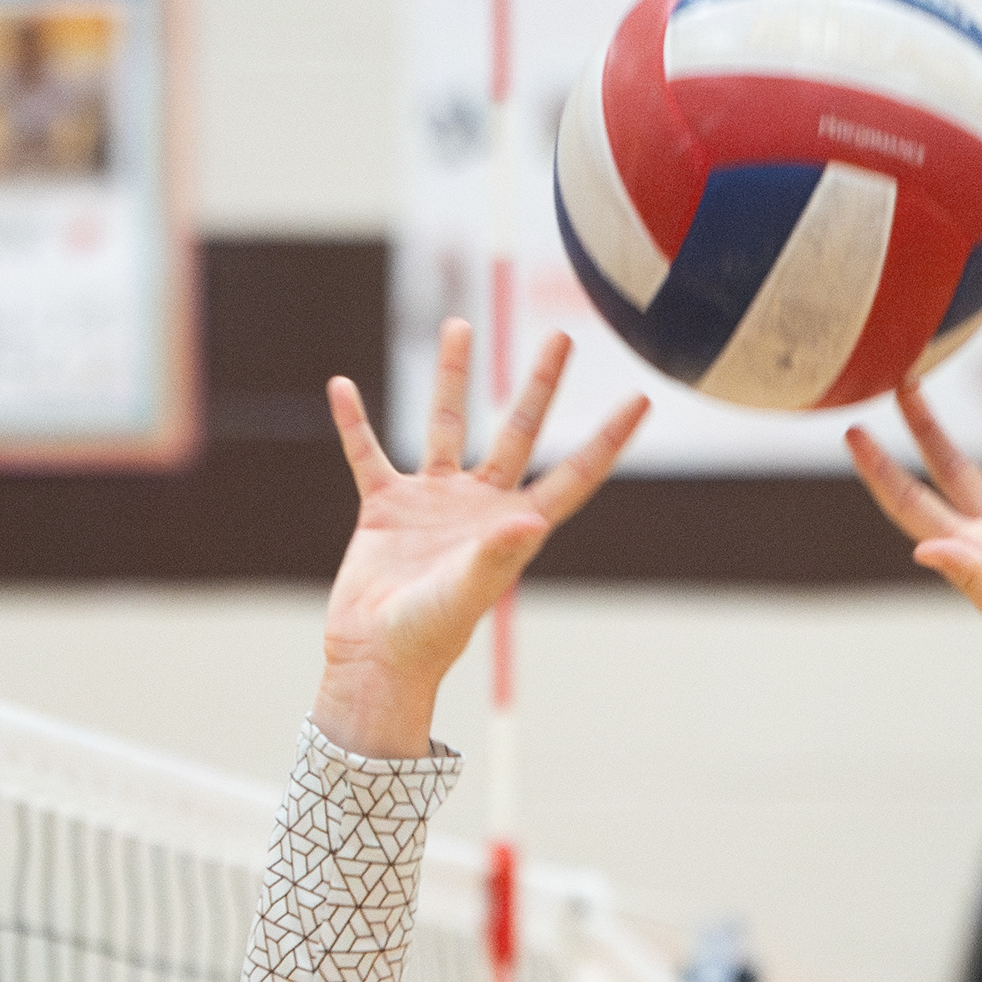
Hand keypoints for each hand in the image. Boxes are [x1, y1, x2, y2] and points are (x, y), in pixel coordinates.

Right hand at [317, 320, 646, 758]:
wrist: (375, 658)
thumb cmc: (428, 636)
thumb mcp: (467, 593)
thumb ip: (496, 555)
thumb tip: (528, 520)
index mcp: (514, 527)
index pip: (573, 475)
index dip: (608, 440)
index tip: (641, 400)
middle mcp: (479, 506)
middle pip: (517, 432)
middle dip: (539, 385)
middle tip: (563, 338)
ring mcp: (432, 502)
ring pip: (444, 425)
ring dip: (451, 377)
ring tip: (459, 324)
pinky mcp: (384, 507)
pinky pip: (367, 453)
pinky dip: (353, 422)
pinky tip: (341, 386)